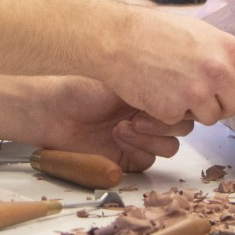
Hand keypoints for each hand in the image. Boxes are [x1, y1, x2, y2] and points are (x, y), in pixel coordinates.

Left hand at [31, 76, 191, 171]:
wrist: (51, 109)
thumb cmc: (80, 85)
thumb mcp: (123, 75)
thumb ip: (154, 81)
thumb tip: (184, 78)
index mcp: (151, 89)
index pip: (182, 101)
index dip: (181, 103)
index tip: (172, 99)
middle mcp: (148, 112)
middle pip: (181, 125)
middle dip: (166, 122)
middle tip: (141, 115)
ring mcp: (140, 136)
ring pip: (170, 146)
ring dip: (151, 137)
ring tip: (124, 127)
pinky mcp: (128, 157)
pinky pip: (149, 159)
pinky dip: (138, 149)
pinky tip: (119, 137)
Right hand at [104, 9, 234, 126]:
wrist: (118, 39)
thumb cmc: (156, 32)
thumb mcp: (203, 32)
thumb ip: (226, 55)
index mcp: (230, 50)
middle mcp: (218, 72)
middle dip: (220, 104)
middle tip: (198, 90)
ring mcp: (196, 93)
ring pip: (210, 119)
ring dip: (195, 110)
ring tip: (175, 85)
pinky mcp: (172, 110)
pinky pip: (181, 122)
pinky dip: (170, 112)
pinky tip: (159, 90)